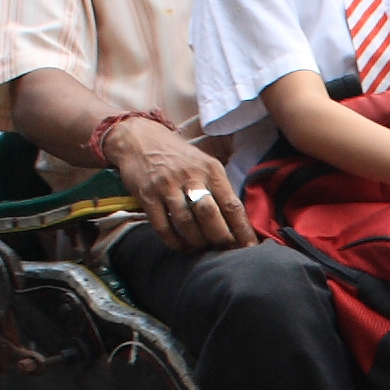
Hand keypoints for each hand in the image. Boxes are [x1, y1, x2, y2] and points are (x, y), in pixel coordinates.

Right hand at [115, 122, 245, 250]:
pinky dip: (174, 241)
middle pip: (210, 215)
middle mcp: (191, 176)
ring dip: (197, 241)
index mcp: (211, 170)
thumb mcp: (204, 163)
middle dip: (220, 238)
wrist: (139, 138)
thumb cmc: (178, 156)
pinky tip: (182, 246)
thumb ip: (219, 188)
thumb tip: (237, 222)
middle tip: (224, 251)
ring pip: (186, 223)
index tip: (250, 248)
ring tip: (202, 248)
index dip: (242, 230)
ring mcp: (167, 186)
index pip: (232, 205)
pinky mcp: (147, 195)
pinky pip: (163, 226)